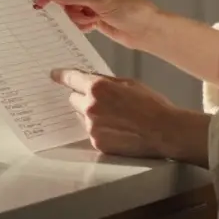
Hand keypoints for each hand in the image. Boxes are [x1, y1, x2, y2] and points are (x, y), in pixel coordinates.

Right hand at [33, 0, 158, 50]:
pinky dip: (81, 24)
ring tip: (92, 19)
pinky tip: (94, 24)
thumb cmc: (131, 9)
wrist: (145, 31)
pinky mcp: (92, 15)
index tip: (42, 1)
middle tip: (80, 12)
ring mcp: (91, 1)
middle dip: (70, 7)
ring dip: (77, 17)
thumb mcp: (100, 0)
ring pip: (69, 9)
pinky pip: (76, 19)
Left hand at [51, 68, 210, 164]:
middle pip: (73, 99)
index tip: (54, 75)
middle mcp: (90, 107)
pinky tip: (117, 128)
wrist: (164, 131)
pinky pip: (91, 132)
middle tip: (101, 100)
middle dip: (82, 97)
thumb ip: (105, 81)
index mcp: (98, 88)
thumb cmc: (151, 104)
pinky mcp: (97, 143)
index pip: (71, 78)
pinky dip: (99, 129)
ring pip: (82, 116)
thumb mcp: (128, 83)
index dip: (62, 76)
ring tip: (116, 117)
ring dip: (91, 114)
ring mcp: (92, 127)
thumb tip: (88, 79)